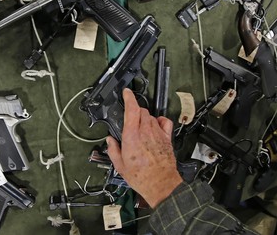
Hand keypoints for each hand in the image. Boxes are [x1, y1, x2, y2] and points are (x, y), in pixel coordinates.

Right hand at [106, 89, 181, 207]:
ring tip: (140, 128)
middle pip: (141, 110)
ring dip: (144, 118)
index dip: (129, 97)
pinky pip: (164, 121)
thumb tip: (110, 141)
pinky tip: (155, 126)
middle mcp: (145, 131)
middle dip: (135, 110)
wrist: (161, 184)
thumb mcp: (120, 166)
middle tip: (130, 119)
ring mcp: (157, 133)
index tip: (126, 92)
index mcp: (132, 136)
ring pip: (150, 116)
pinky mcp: (166, 137)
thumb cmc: (142, 176)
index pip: (132, 108)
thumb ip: (113, 150)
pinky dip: (159, 120)